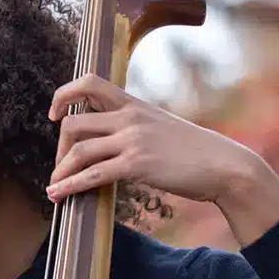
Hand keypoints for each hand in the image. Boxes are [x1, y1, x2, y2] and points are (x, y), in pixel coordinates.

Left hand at [44, 73, 278, 244]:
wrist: (224, 166)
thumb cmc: (194, 152)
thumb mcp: (161, 127)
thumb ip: (134, 127)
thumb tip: (109, 142)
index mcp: (134, 104)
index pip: (89, 82)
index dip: (63, 95)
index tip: (54, 115)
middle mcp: (130, 117)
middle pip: (74, 123)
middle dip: (60, 148)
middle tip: (62, 166)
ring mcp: (133, 140)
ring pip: (79, 150)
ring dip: (61, 171)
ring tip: (54, 187)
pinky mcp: (137, 164)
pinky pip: (93, 174)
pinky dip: (70, 186)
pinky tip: (59, 195)